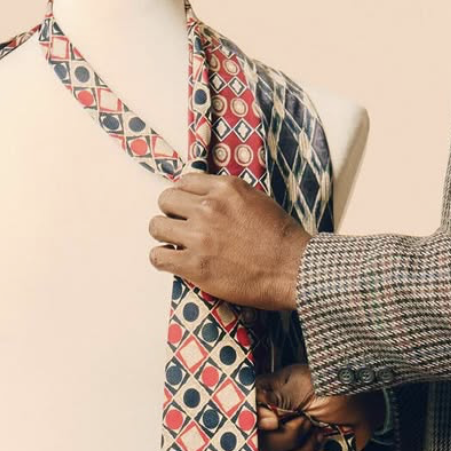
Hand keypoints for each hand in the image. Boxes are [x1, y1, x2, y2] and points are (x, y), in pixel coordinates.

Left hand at [147, 171, 308, 309]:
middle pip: (166, 200)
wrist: (293, 269)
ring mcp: (199, 236)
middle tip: (181, 225)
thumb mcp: (256, 199)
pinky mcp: (195, 265)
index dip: (184, 195)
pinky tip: (173, 261)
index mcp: (225, 188)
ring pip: (156, 227)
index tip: (187, 207)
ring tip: (176, 244)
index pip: (184, 181)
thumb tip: (205, 197)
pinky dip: (162, 259)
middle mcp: (209, 208)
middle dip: (171, 212)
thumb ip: (227, 195)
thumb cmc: (281, 238)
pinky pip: (158, 257)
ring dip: (164, 235)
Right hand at [256, 363, 384, 450]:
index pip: (243, 422)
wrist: (362, 402)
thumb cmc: (330, 385)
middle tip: (308, 421)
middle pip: (261, 448)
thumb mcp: (297, 383)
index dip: (259, 427)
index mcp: (264, 404)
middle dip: (291, 437)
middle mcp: (269, 428)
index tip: (275, 421)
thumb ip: (269, 397)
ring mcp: (284, 449)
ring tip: (320, 436)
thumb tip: (260, 423)